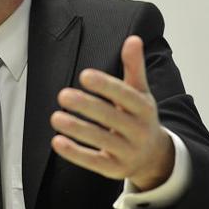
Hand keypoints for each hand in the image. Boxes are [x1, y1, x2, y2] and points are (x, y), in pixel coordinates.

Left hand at [50, 35, 174, 190]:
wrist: (153, 156)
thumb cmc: (140, 117)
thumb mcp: (140, 92)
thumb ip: (134, 67)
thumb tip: (134, 39)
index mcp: (145, 108)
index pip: (125, 96)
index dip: (106, 86)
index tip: (85, 76)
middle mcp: (139, 131)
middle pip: (111, 118)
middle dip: (87, 106)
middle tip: (63, 95)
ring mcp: (127, 152)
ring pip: (101, 141)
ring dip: (77, 129)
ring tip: (55, 117)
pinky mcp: (114, 169)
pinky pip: (93, 162)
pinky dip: (74, 153)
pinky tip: (57, 142)